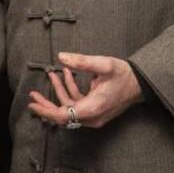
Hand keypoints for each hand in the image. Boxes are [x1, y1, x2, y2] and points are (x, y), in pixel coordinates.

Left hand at [27, 52, 141, 128]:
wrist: (141, 84)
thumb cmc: (124, 75)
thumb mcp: (103, 65)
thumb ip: (81, 61)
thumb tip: (61, 57)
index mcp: (92, 108)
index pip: (63, 115)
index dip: (46, 111)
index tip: (33, 106)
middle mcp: (92, 116)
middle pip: (63, 114)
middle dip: (47, 104)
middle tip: (33, 96)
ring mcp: (94, 114)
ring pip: (70, 107)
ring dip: (60, 91)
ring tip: (52, 75)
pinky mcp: (96, 110)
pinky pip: (78, 103)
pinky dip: (71, 90)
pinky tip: (67, 74)